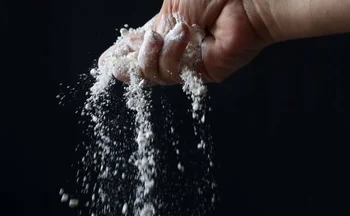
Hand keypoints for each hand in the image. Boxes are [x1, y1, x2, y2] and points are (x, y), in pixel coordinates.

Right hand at [99, 0, 268, 84]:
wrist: (245, 1)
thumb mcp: (171, 8)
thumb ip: (150, 29)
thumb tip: (127, 45)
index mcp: (168, 27)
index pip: (138, 47)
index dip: (121, 56)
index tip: (105, 63)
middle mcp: (176, 48)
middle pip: (142, 68)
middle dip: (130, 61)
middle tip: (129, 50)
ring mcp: (189, 63)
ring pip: (153, 75)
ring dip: (152, 53)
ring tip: (169, 33)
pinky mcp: (201, 75)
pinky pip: (172, 74)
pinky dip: (172, 55)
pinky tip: (183, 36)